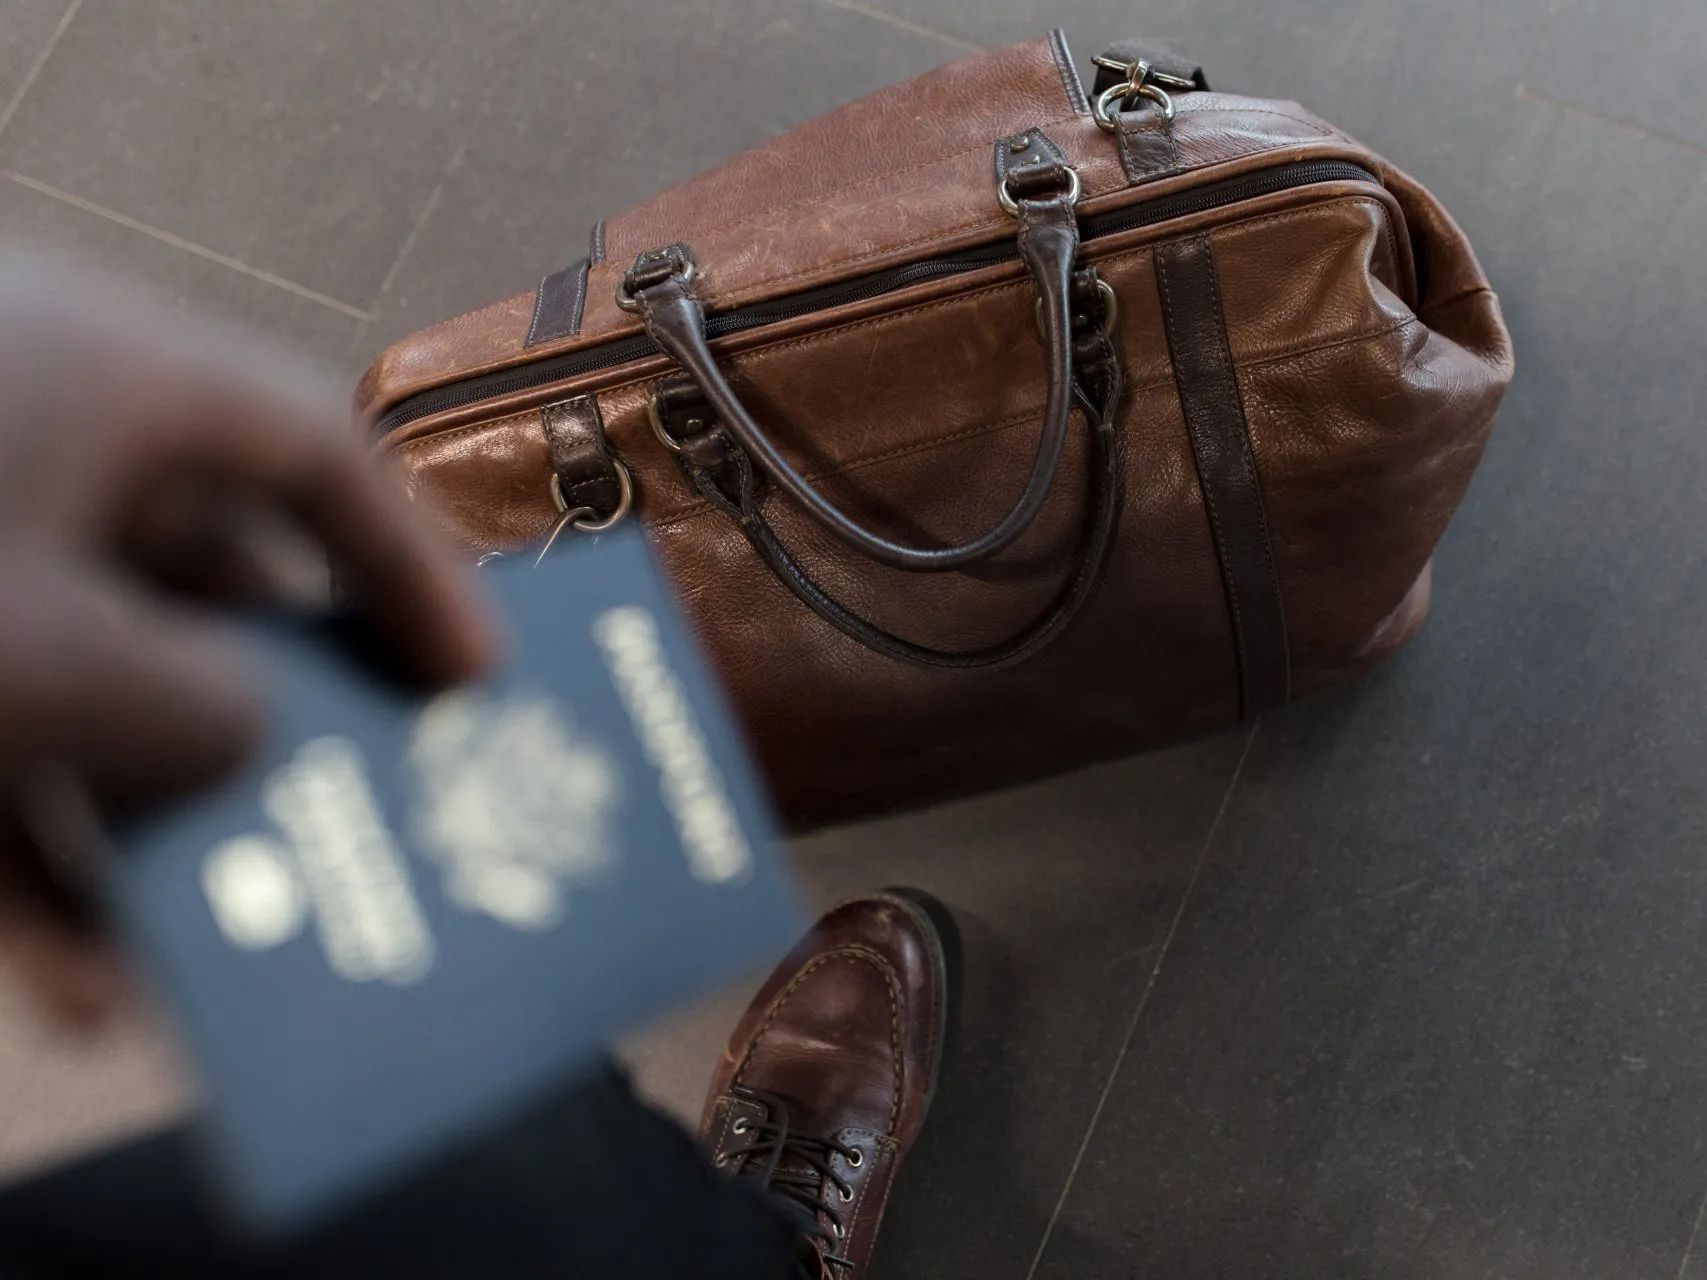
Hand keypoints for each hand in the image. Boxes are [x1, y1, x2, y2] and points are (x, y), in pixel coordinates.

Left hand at [0, 256, 496, 1025]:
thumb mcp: (56, 659)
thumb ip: (204, 705)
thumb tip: (246, 737)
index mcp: (102, 376)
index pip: (315, 457)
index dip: (413, 573)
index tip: (476, 684)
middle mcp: (28, 442)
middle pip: (208, 587)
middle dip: (280, 728)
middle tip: (362, 814)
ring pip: (88, 691)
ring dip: (153, 829)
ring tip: (220, 947)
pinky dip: (23, 858)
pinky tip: (61, 980)